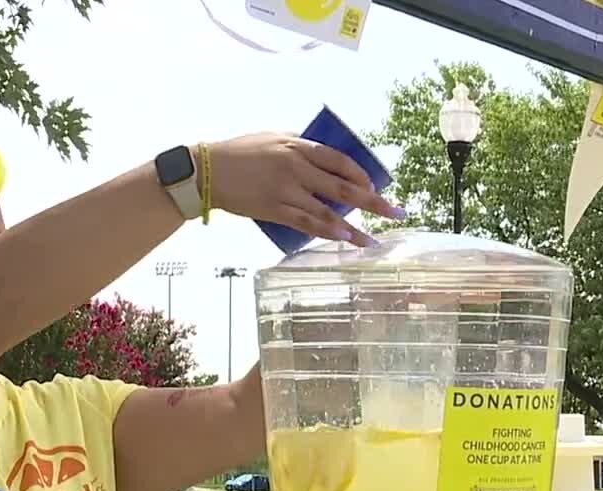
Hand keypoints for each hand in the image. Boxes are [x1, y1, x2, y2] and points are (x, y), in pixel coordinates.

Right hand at [205, 133, 402, 244]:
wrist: (207, 170)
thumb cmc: (240, 152)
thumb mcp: (273, 138)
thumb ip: (299, 148)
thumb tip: (325, 161)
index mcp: (298, 146)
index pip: (340, 160)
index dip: (361, 175)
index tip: (375, 187)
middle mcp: (296, 168)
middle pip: (343, 187)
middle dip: (373, 202)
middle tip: (395, 213)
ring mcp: (286, 191)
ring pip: (328, 212)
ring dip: (354, 227)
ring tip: (372, 240)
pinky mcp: (274, 210)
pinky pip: (307, 223)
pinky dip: (328, 232)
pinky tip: (344, 238)